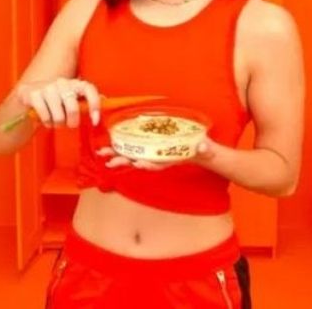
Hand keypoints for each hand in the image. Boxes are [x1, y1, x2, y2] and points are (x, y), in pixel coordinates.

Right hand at [14, 78, 100, 128]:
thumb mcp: (72, 98)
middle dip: (72, 122)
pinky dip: (47, 123)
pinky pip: (45, 117)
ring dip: (58, 124)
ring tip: (56, 122)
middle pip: (73, 109)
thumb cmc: (56, 100)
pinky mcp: (33, 94)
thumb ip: (86, 100)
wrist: (30, 93)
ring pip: (58, 116)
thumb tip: (106, 101)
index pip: (89, 89)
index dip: (94, 105)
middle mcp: (62, 83)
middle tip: (69, 124)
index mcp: (75, 83)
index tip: (95, 121)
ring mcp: (47, 87)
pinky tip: (46, 119)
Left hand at [95, 137, 219, 170]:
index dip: (148, 164)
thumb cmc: (204, 149)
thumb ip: (205, 149)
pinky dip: (125, 149)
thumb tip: (204, 146)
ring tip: (104, 156)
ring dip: (119, 156)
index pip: (158, 164)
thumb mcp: (206, 149)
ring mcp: (155, 153)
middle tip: (109, 162)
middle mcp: (160, 158)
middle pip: (141, 161)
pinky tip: (114, 146)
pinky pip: (137, 149)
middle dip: (125, 161)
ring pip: (135, 156)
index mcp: (172, 158)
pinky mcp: (152, 147)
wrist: (201, 150)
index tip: (138, 164)